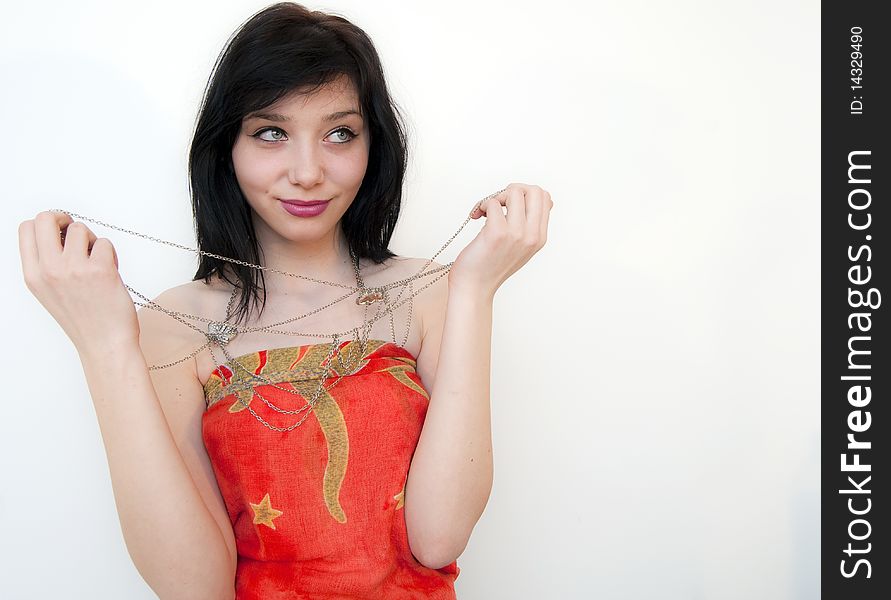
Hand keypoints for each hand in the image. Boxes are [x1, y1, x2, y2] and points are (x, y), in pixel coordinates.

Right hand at [18, 210, 139, 354]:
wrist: (105, 344)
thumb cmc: (83, 318)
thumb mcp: (49, 292)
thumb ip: (47, 264)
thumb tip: (58, 232)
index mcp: (33, 275)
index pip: (26, 228)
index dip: (46, 223)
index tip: (60, 231)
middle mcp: (49, 270)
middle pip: (46, 218)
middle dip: (64, 218)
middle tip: (78, 234)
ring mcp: (74, 268)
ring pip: (80, 228)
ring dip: (92, 241)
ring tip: (97, 262)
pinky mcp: (100, 269)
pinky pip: (104, 242)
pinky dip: (110, 255)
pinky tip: (110, 273)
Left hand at [449, 183, 552, 297]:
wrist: (474, 288)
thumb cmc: (490, 266)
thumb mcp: (519, 247)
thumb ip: (529, 225)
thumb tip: (539, 198)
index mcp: (540, 238)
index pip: (544, 197)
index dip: (524, 193)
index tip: (508, 205)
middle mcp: (532, 236)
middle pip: (534, 190)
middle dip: (512, 190)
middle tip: (498, 203)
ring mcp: (516, 235)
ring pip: (514, 192)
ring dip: (495, 196)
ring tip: (486, 211)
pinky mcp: (497, 233)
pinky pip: (493, 203)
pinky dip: (482, 205)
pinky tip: (476, 217)